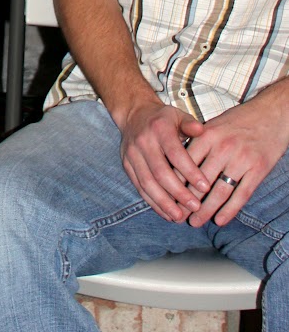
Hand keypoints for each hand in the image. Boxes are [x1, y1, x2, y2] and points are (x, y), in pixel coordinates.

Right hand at [117, 99, 207, 221]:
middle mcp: (143, 142)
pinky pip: (139, 187)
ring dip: (164, 202)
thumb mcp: (178, 115)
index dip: (190, 171)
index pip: (175, 153)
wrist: (134, 114)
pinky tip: (167, 213)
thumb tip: (201, 130)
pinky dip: (153, 202)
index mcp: (159, 128)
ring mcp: (132, 154)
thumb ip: (190, 124)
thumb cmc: (162, 119)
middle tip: (195, 207)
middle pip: (160, 171)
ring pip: (147, 183)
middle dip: (178, 192)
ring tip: (180, 217)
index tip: (205, 187)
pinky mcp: (127, 165)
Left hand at [182, 90, 288, 226]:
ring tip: (195, 222)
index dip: (175, 183)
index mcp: (208, 135)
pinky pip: (241, 195)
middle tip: (178, 216)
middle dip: (187, 201)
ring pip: (219, 191)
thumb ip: (197, 142)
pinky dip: (229, 210)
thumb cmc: (239, 120)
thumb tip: (177, 164)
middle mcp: (223, 147)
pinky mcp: (258, 170)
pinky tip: (220, 220)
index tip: (167, 196)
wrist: (271, 114)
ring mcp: (241, 159)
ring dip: (206, 210)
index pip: (186, 163)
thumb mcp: (214, 125)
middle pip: (200, 181)